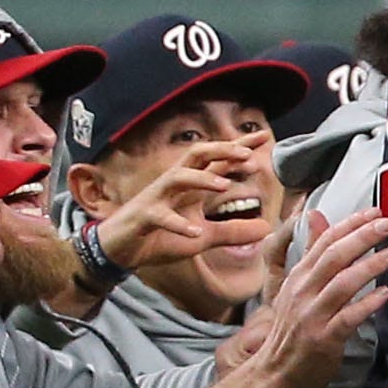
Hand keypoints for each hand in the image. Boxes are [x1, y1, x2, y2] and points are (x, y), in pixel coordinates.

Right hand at [92, 138, 258, 273]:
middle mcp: (174, 185)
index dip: (238, 148)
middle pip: (197, 156)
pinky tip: (194, 232)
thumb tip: (266, 228)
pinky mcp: (144, 217)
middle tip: (248, 154)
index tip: (263, 138)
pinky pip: (160, 216)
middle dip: (221, 150)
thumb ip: (232, 232)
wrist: (120, 249)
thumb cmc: (159, 237)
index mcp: (190, 187)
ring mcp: (157, 198)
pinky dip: (177, 223)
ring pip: (178, 177)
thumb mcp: (203, 238)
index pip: (217, 161)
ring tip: (224, 185)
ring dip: (201, 179)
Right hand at [234, 208, 387, 387]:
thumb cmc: (291, 331)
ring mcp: (312, 315)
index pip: (324, 242)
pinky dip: (367, 304)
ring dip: (370, 266)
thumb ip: (310, 254)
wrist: (274, 374)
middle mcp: (303, 292)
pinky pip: (348, 317)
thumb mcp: (295, 288)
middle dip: (362, 236)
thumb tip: (315, 216)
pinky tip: (385, 294)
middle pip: (334, 256)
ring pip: (342, 283)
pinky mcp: (323, 338)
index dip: (349, 224)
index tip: (373, 212)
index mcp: (298, 277)